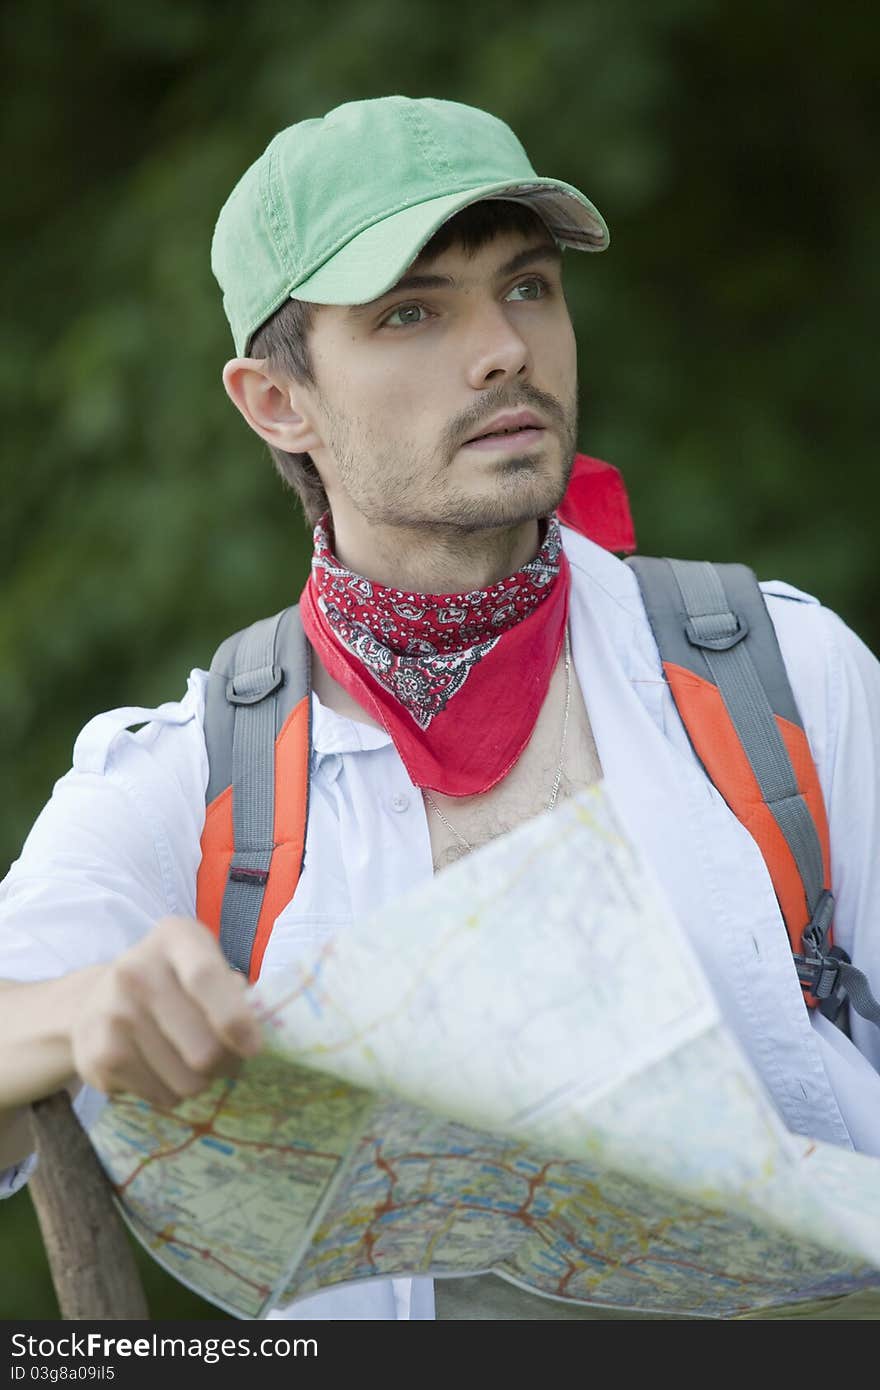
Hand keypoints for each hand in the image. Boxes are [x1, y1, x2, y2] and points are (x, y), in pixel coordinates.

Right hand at [69, 916, 262, 1108]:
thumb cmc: (173, 983)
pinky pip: (160, 1096)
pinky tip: (160, 1069)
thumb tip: (248, 1034)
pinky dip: (170, 1093)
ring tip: (189, 1062)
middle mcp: (136, 970)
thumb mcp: (204, 964)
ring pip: (186, 1081)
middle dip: (226, 1064)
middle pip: (203, 1047)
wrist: (98, 1002)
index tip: (253, 1048)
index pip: (205, 977)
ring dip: (200, 1083)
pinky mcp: (98, 1056)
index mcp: (174, 937)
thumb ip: (232, 990)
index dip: (235, 1018)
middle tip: (224, 1059)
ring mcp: (113, 1013)